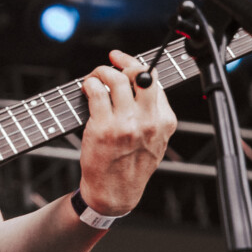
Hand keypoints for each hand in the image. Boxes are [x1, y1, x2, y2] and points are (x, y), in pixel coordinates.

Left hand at [78, 49, 177, 216]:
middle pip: (139, 73)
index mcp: (165, 121)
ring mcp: (126, 124)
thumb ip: (152, 112)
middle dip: (121, 63)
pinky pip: (95, 92)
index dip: (135, 62)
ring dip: (100, 72)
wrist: (115, 193)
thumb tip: (138, 79)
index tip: (120, 58)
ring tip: (94, 78)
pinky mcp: (103, 128)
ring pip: (115, 79)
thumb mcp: (156, 140)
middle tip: (108, 68)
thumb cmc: (132, 165)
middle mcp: (148, 120)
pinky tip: (86, 89)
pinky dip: (88, 84)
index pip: (154, 80)